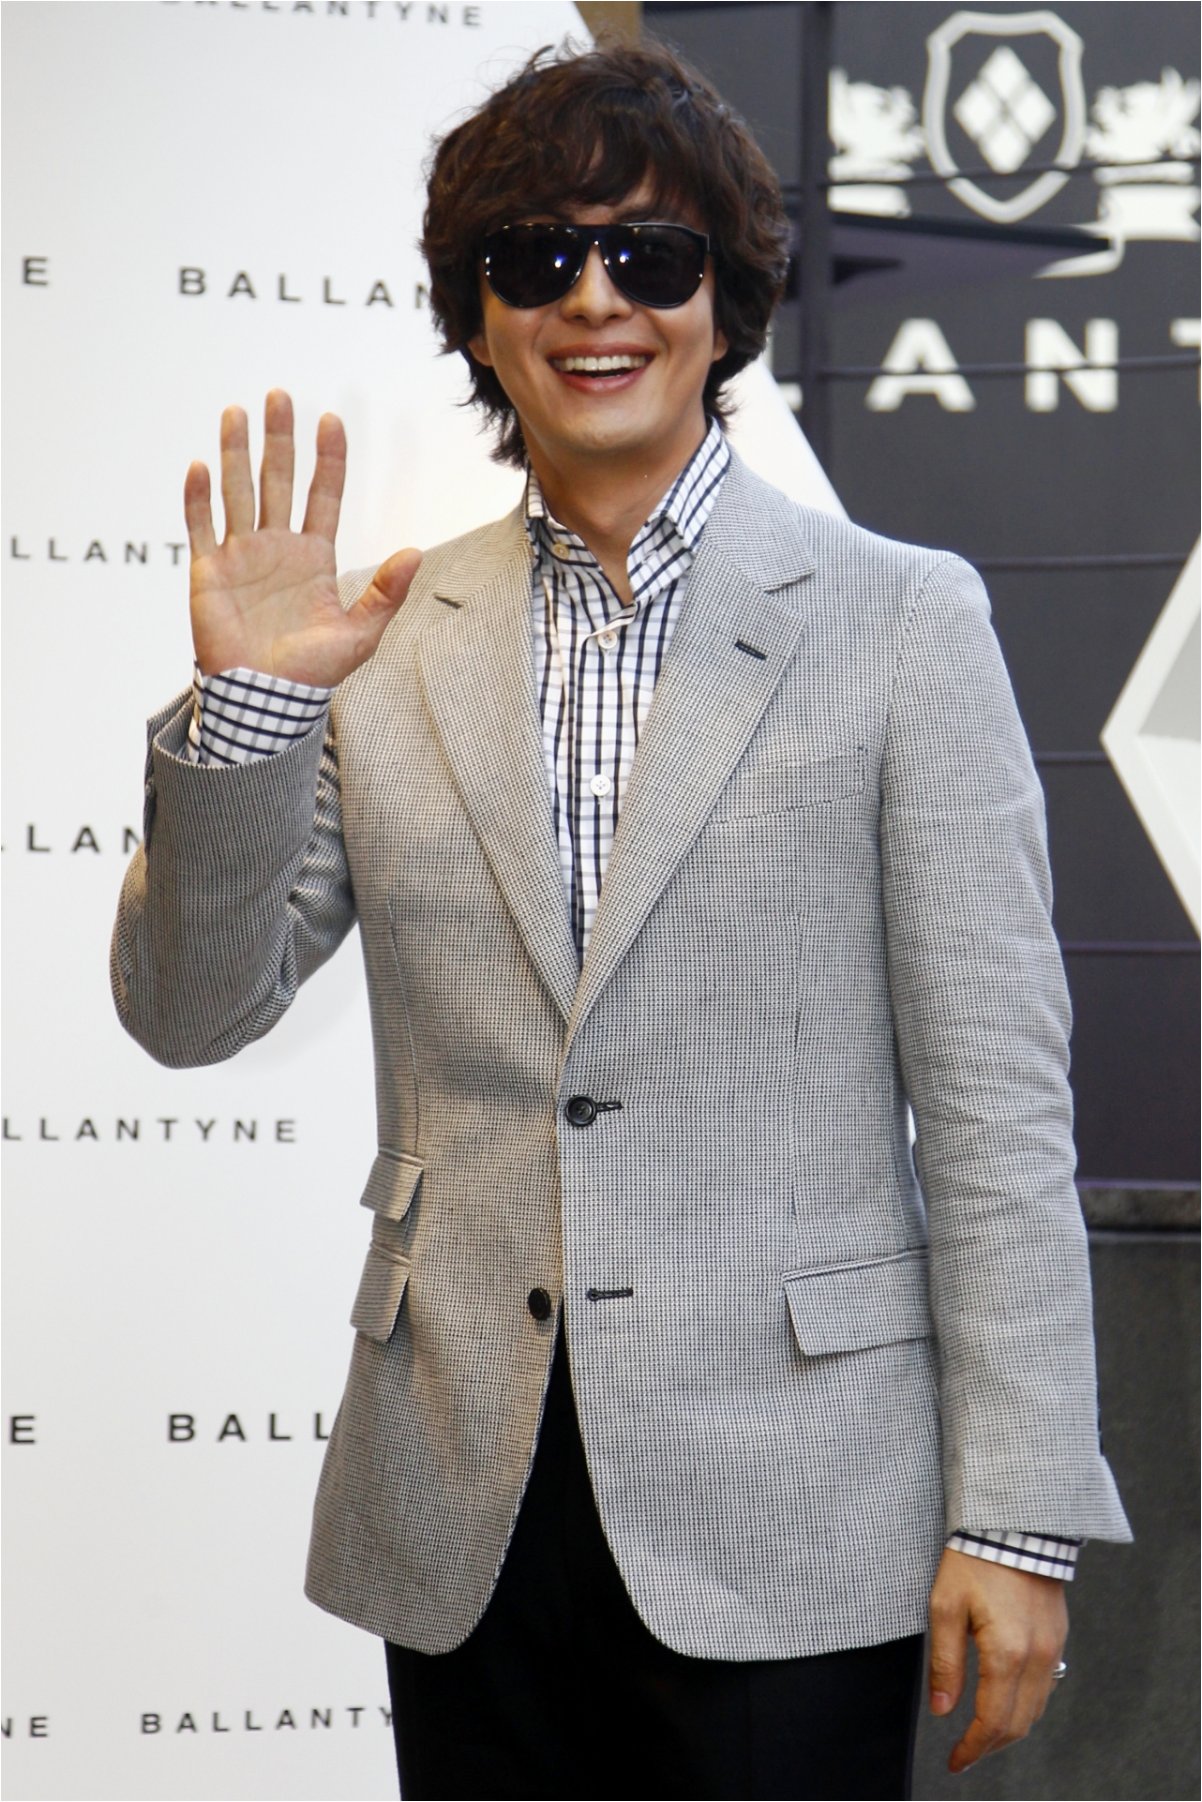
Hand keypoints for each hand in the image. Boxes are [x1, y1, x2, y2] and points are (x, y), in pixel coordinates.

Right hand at [183, 389, 420, 684]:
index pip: (323, 495)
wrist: (265, 701)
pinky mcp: (209, 571)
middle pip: (278, 480)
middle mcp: (277, 547)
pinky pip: (201, 526)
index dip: (328, 459)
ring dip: (236, 452)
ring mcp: (241, 555)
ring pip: (238, 491)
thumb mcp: (360, 634)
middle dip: (279, 439)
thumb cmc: (311, 673)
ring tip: (238, 412)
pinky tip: (202, 466)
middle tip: (280, 397)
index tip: (331, 422)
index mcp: (314, 557)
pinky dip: (199, 498)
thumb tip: (416, 552)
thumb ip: (385, 593)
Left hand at [928, 1548, 1067, 1772]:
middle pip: (1018, 1724)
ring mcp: (1054, 1648)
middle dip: (990, 1746)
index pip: (992, 1722)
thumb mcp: (945, 1606)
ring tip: (981, 1735)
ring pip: (1036, 1710)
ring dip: (1009, 1729)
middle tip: (964, 1755)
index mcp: (1007, 1654)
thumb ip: (945, 1663)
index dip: (973, 1749)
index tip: (954, 1762)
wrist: (1015, 1523)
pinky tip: (1005, 1702)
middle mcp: (1038, 1658)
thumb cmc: (974, 1559)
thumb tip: (942, 1710)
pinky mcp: (1058, 1636)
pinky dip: (1025, 1706)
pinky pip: (1046, 1687)